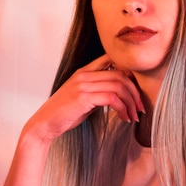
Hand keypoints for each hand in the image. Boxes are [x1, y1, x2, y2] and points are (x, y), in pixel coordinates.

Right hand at [24, 54, 144, 143]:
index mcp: (84, 71)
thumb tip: (119, 95)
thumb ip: (99, 92)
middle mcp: (84, 74)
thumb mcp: (84, 98)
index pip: (112, 60)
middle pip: (121, 75)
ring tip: (133, 116)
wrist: (44, 124)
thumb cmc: (65, 114)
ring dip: (131, 103)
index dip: (129, 73)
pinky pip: (112, 98)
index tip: (135, 91)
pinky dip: (123, 109)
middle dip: (135, 93)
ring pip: (119, 86)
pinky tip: (124, 118)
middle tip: (140, 108)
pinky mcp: (83, 97)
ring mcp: (83, 85)